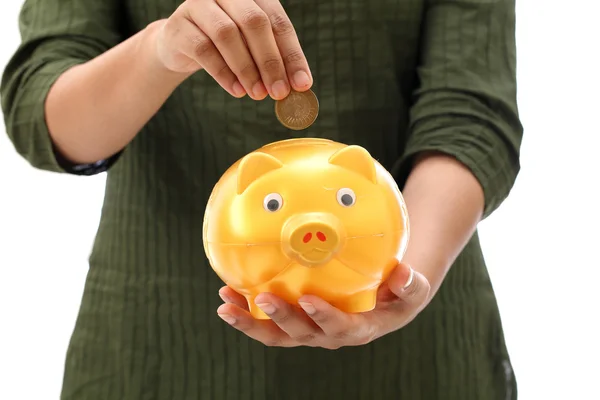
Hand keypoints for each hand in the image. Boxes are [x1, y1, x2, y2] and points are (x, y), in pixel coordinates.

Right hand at [154, 0, 312, 99]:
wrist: (180, 47)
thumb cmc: (225, 48)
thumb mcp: (252, 50)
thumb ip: (274, 61)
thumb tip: (300, 85)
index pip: (278, 21)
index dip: (292, 54)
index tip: (302, 84)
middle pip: (254, 22)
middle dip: (270, 61)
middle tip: (279, 92)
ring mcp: (198, 5)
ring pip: (227, 34)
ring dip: (247, 69)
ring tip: (258, 94)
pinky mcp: (178, 26)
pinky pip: (203, 49)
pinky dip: (224, 74)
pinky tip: (237, 91)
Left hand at [216, 263, 430, 348]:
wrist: (382, 300)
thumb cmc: (398, 293)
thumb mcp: (411, 290)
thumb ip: (410, 284)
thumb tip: (403, 271)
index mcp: (359, 328)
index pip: (342, 327)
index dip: (324, 317)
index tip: (308, 300)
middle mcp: (329, 335)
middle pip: (302, 334)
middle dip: (280, 319)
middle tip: (262, 297)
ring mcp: (308, 331)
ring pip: (277, 334)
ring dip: (250, 322)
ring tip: (226, 306)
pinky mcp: (294, 323)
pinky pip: (268, 322)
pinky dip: (246, 311)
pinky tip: (227, 294)